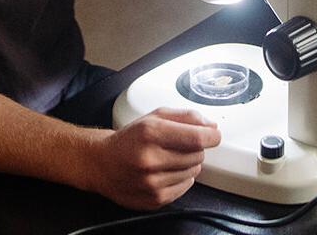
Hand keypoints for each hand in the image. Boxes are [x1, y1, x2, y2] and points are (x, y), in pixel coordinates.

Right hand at [90, 107, 220, 208]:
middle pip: (197, 155)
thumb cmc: (131, 138)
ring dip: (188, 163)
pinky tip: (166, 171)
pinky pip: (185, 187)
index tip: (213, 135)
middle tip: (179, 145)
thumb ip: (187, 117)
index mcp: (152, 133)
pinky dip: (182, 178)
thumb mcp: (155, 117)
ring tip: (170, 158)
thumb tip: (212, 126)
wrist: (103, 163)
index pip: (197, 138)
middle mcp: (150, 159)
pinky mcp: (154, 199)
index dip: (212, 136)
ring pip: (194, 171)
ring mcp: (152, 182)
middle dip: (195, 148)